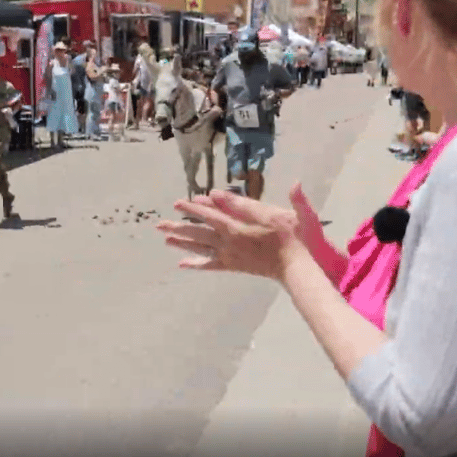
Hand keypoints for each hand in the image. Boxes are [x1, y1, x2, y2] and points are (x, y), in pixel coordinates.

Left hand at [157, 189, 308, 279]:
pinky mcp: (234, 266)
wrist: (297, 267)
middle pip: (199, 232)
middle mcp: (230, 241)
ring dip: (182, 242)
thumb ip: (262, 202)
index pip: (211, 214)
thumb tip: (240, 189)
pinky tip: (182, 264)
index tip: (178, 202)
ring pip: (201, 247)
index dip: (194, 207)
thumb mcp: (284, 214)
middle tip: (159, 224)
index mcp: (239, 227)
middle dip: (179, 226)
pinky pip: (210, 265)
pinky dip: (196, 264)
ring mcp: (230, 255)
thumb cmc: (294, 238)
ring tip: (165, 239)